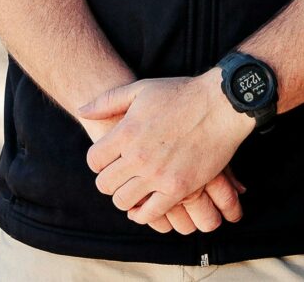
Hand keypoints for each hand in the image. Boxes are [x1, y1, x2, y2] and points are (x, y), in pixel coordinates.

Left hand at [81, 73, 255, 228]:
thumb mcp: (141, 89)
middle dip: (109, 181)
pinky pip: (150, 213)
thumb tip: (82, 111)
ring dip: (125, 197)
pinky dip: (144, 213)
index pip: (93, 161)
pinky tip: (147, 204)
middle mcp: (138, 156)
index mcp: (126, 132)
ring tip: (135, 188)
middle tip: (122, 175)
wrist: (221, 105)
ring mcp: (158, 174)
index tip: (110, 160)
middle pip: (104, 184)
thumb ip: (108, 101)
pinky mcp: (178, 188)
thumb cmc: (182, 94)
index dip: (99, 162)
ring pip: (123, 201)